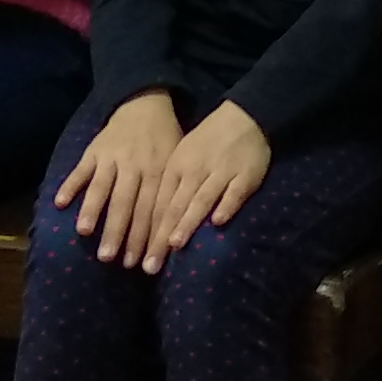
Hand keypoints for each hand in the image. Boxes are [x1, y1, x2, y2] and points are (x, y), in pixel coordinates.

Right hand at [54, 93, 183, 263]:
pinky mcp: (94, 149)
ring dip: (92, 210)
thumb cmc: (165, 142)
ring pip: (102, 187)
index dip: (147, 239)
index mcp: (159, 172)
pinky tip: (60, 203)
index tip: (142, 265)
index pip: (153, 211)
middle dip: (118, 232)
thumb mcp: (178, 164)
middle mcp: (135, 165)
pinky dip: (70, 185)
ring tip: (84, 233)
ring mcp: (112, 157)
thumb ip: (174, 195)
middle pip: (126, 204)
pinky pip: (80, 169)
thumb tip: (174, 237)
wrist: (145, 104)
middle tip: (110, 259)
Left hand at [142, 102, 272, 269]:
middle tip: (149, 265)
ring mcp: (220, 172)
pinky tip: (218, 222)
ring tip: (174, 245)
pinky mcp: (245, 174)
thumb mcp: (182, 157)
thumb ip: (169, 187)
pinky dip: (226, 206)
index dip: (146, 231)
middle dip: (160, 238)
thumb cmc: (207, 141)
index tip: (136, 257)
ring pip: (200, 200)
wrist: (243, 116)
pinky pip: (234, 192)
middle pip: (174, 207)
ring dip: (187, 222)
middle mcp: (194, 170)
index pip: (158, 203)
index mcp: (176, 166)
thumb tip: (147, 220)